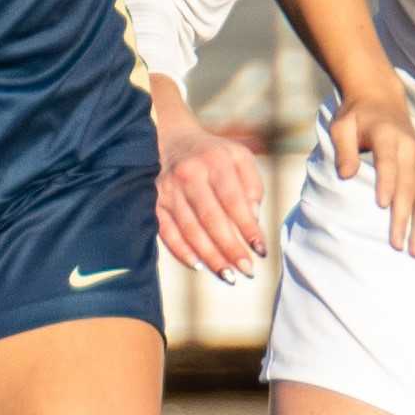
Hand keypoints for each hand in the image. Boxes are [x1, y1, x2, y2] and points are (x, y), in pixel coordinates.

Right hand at [156, 120, 265, 279]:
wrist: (171, 139)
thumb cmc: (213, 154)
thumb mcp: (239, 157)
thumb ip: (252, 185)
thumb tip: (253, 219)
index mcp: (215, 162)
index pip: (234, 201)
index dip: (248, 228)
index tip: (261, 250)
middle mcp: (189, 175)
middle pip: (211, 219)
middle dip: (230, 249)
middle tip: (247, 271)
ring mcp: (168, 189)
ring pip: (190, 230)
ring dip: (210, 256)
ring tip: (228, 276)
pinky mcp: (153, 201)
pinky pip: (166, 232)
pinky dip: (182, 251)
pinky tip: (199, 266)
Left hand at [327, 93, 414, 257]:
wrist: (380, 99)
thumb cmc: (356, 116)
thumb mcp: (342, 126)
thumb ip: (343, 149)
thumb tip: (346, 176)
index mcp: (388, 136)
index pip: (388, 163)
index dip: (387, 183)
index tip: (382, 206)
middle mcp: (410, 149)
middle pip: (409, 187)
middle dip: (403, 217)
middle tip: (396, 245)